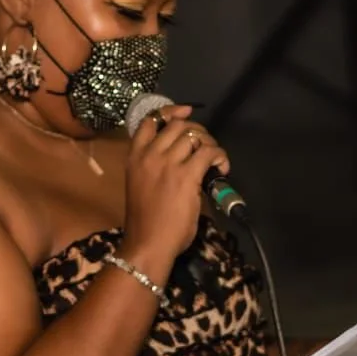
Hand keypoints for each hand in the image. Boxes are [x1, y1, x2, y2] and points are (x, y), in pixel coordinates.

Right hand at [122, 105, 229, 267]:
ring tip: (215, 159)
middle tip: (206, 147)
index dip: (170, 112)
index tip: (185, 112)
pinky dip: (220, 156)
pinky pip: (209, 153)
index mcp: (135, 157)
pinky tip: (221, 168)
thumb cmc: (145, 222)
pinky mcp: (187, 176)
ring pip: (195, 135)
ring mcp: (168, 163)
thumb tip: (183, 160)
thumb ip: (156, 167)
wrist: (148, 243)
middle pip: (179, 125)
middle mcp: (150, 154)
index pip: (150, 121)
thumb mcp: (141, 184)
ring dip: (210, 143)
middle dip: (197, 131)